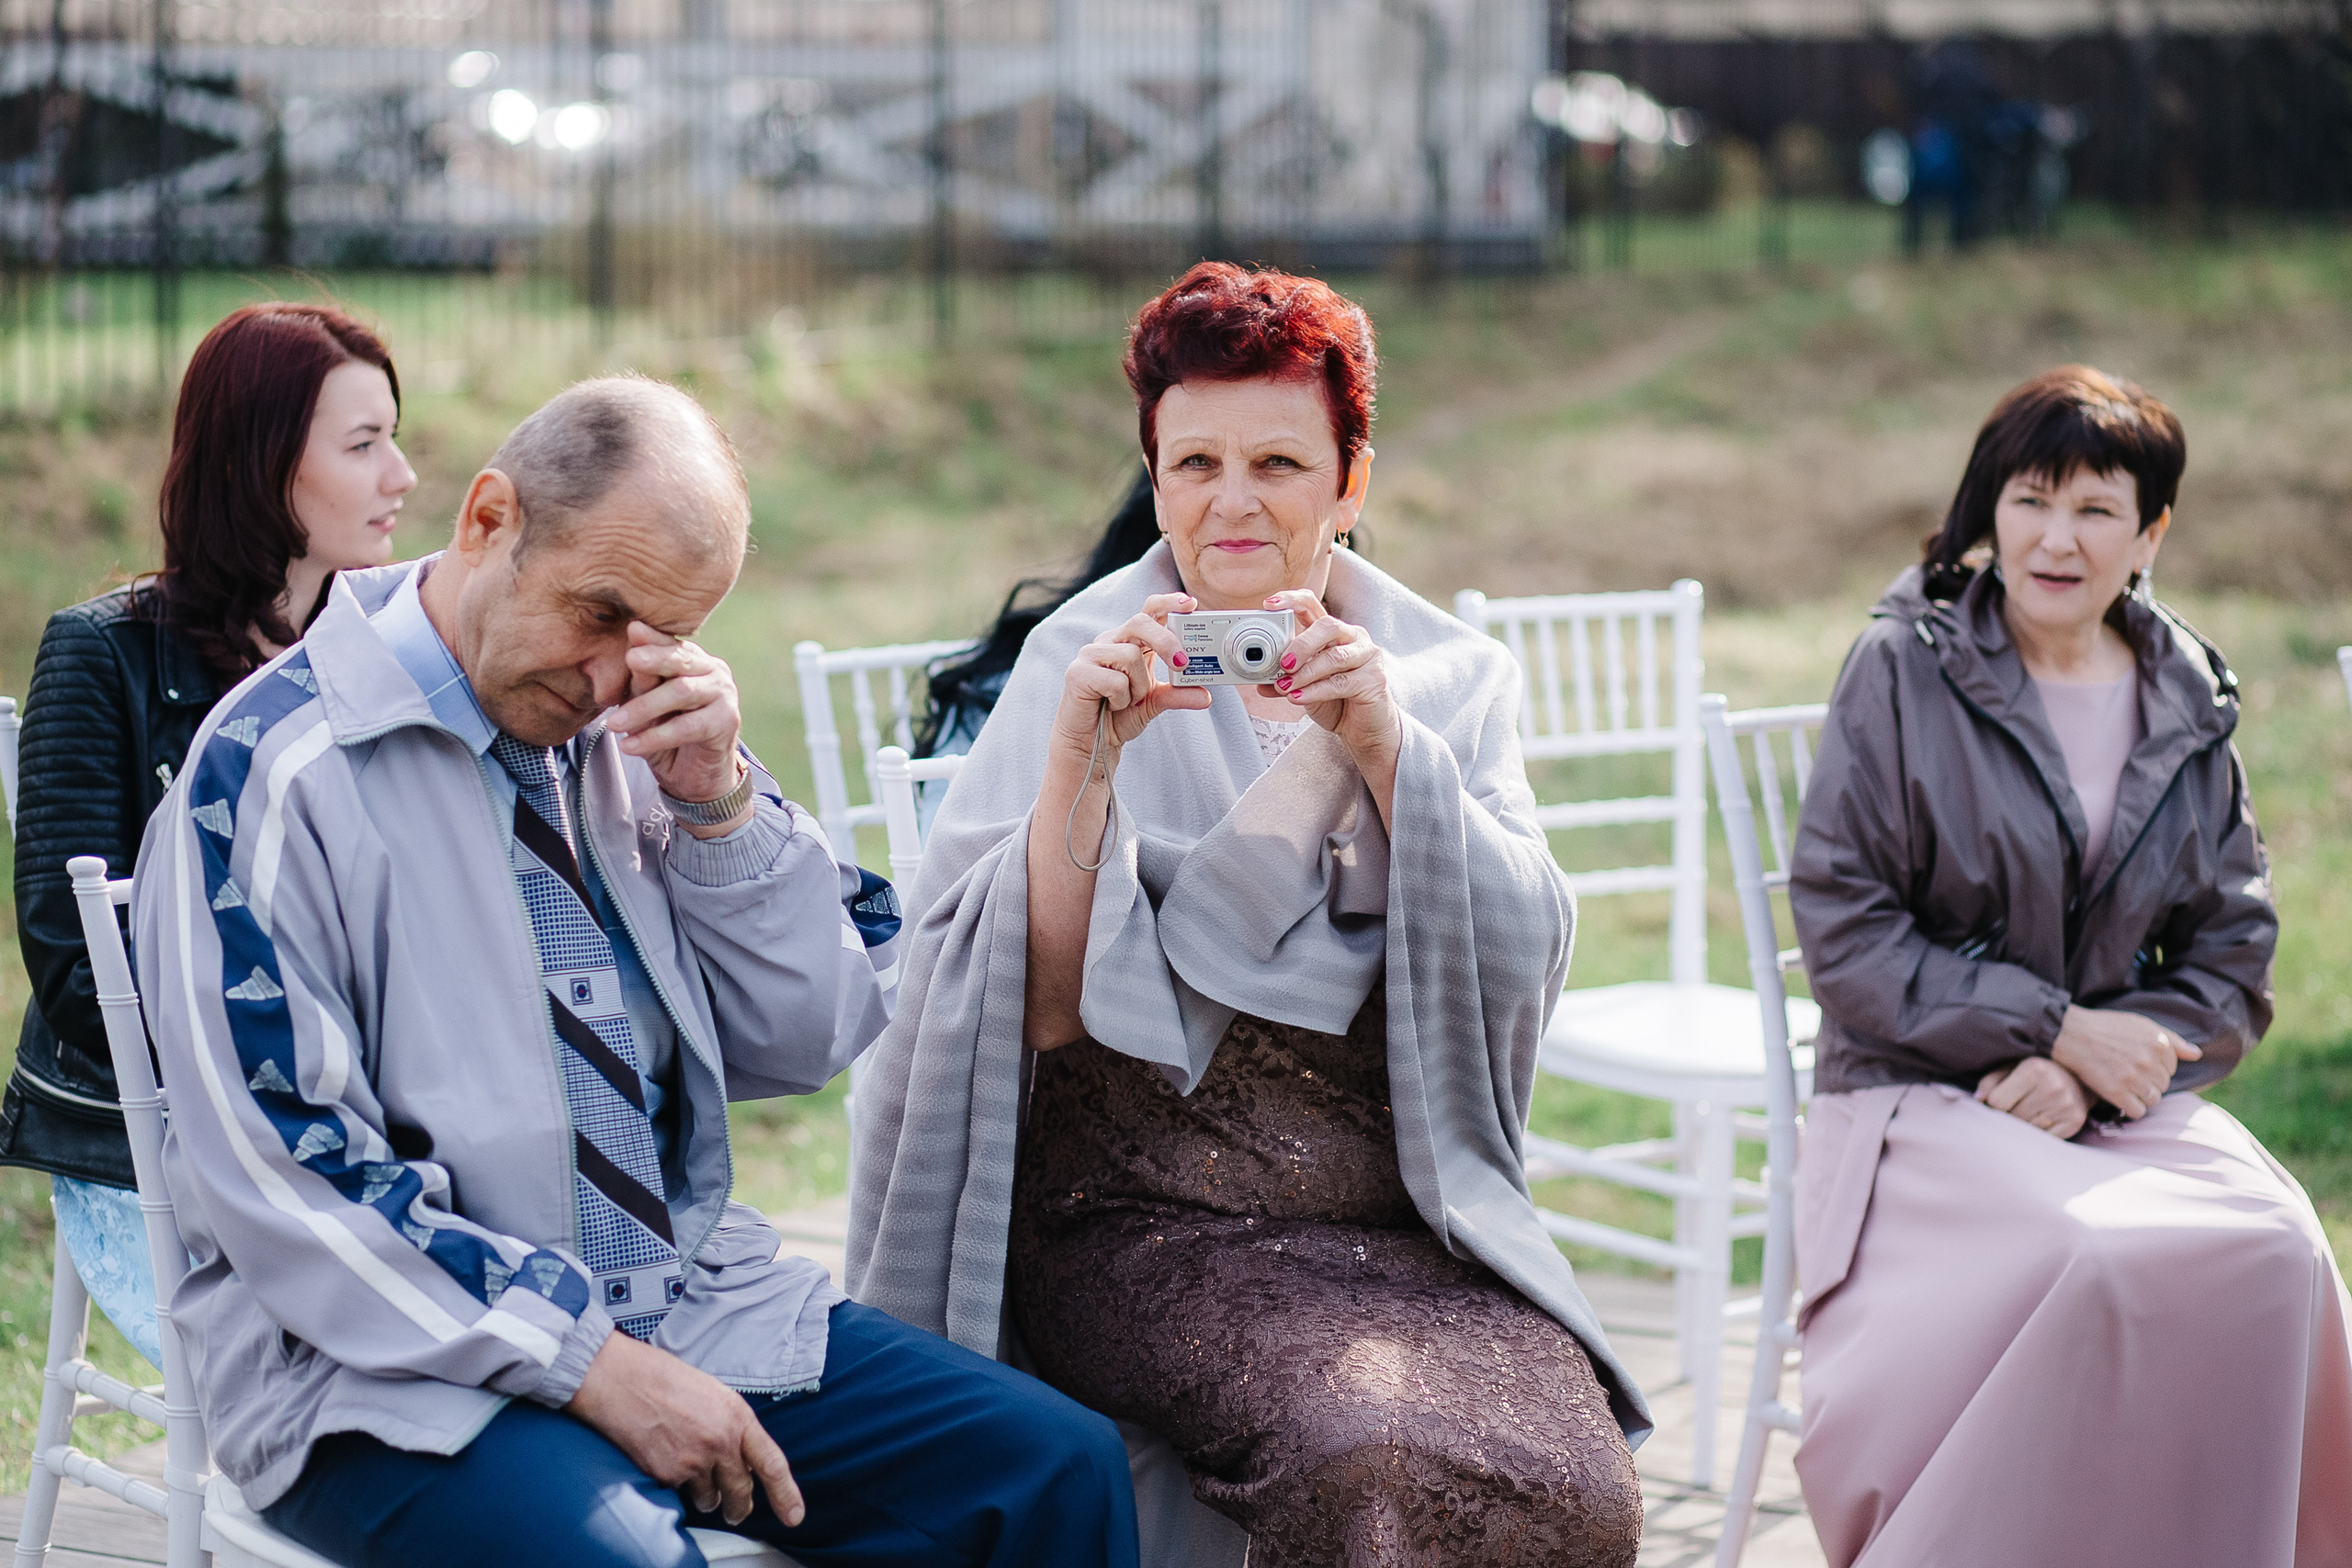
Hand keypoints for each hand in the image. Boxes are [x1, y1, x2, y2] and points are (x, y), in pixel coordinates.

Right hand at [567, 1330, 802, 1527]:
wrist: (621, 1379)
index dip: (786, 1494)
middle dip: (739, 1507)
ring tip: (687, 1468)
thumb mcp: (713, 1395)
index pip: (772, 1463)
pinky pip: (678, 1493)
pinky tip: (662, 1457)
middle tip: (736, 1512)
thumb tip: (739, 1458)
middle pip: (742, 1491)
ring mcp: (694, 1460)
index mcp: (738, 1416)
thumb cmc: (663, 1380)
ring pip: (709, 1498)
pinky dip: (673, 1484)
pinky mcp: (667, 1474)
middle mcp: (721, 1441)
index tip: (794, 1515)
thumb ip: (731, 1427)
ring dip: (704, 1495)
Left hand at [607, 624, 749, 835]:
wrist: (694, 776)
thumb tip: (631, 648)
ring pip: (682, 692)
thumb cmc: (667, 734)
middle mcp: (713, 671)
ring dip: (644, 707)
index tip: (631, 629)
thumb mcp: (647, 706)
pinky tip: (630, 746)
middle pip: (681, 660)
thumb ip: (642, 681)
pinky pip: (687, 726)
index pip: (671, 644)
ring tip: (613, 723)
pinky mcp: (727, 722)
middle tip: (630, 660)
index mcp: (693, 660)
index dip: (653, 638)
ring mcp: (724, 694)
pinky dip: (655, 737)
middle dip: (654, 660)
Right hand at [1052, 591, 1212, 761]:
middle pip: (1140, 622)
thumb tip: (1205, 695)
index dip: (1168, 603)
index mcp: (1131, 642)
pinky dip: (1121, 699)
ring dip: (1139, 686)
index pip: (1149, 611)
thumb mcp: (1155, 703)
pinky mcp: (1078, 672)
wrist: (1090, 743)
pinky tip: (1112, 705)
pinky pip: (1114, 680)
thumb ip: (1177, 695)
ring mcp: (1091, 654)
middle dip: (1165, 641)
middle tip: (1181, 664)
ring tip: (1129, 701)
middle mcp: (1111, 641)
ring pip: (1130, 655)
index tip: (1190, 604)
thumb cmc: (1118, 716)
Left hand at [1261, 590, 1399, 767]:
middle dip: (1302, 644)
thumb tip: (1259, 682)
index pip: (1312, 604)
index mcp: (1332, 632)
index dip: (1291, 600)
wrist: (1364, 728)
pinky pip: (1341, 682)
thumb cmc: (1336, 701)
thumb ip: (1286, 680)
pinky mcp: (1374, 679)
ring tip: (1286, 687)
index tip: (1269, 605)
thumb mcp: (1304, 688)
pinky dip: (1316, 691)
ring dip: (1306, 673)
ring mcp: (1367, 656)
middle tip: (1283, 663)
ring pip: (1334, 657)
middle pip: (1328, 626)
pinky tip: (1298, 698)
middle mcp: (1352, 637)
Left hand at [1976, 1056, 2091, 1138]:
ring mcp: (2066, 1106)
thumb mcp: (2011, 1068)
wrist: (2077, 1076)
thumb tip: (1979, 1099)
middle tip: (2016, 1107)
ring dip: (2024, 1125)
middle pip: (2013, 1117)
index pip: (1998, 1102)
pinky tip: (2042, 1119)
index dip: (1994, 1104)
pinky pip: (2045, 1138)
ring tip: (2030, 1112)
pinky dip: (2039, 1133)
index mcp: (2034, 1069)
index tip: (2000, 1100)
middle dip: (2009, 1115)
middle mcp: (2053, 1087)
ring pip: (2028, 1129)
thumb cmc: (2035, 1072)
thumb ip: (1991, 1082)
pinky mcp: (2075, 1121)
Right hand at [2048, 1005, 2199, 1119]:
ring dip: (2141, 1095)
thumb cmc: (2106, 1027)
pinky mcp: (2116, 1092)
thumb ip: (2173, 1040)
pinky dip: (2131, 1107)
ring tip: (2125, 1084)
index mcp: (2158, 1043)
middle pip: (2163, 1084)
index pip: (2172, 1067)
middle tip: (2129, 1072)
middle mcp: (2149, 1061)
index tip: (2137, 1060)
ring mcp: (2133, 1078)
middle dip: (2149, 1081)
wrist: (2071, 1033)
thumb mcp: (2141, 1025)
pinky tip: (2121, 1096)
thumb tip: (2197, 1054)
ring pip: (2153, 1099)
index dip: (2155, 1066)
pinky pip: (2137, 1110)